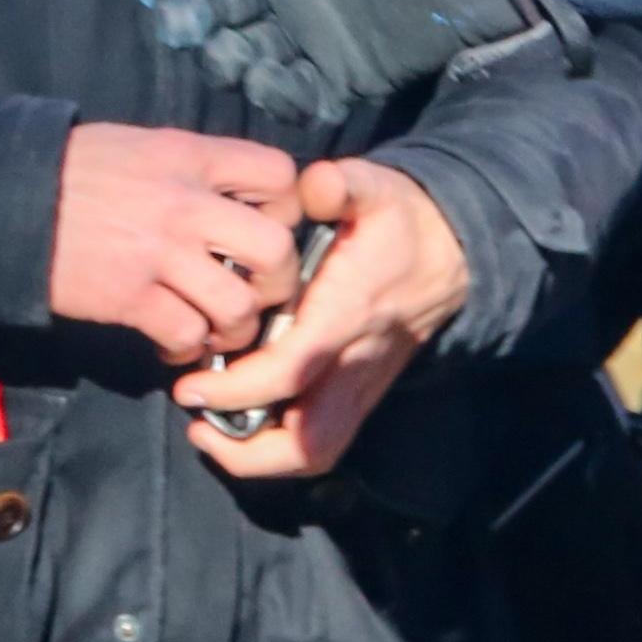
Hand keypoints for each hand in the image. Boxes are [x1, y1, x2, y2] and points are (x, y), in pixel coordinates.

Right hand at [47, 122, 303, 362]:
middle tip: (252, 292)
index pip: (279, 176)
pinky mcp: (130, 298)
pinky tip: (171, 341)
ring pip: (237, 307)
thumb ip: (192, 168)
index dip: (285, 209)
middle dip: (275, 283)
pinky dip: (186, 348)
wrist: (5, 199)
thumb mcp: (140, 146)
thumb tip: (237, 199)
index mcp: (190, 156)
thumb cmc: (72, 169)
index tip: (264, 228)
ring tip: (213, 328)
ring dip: (233, 328)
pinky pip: (187, 336)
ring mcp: (159, 253)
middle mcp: (185, 203)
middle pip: (275, 250)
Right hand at [128, 0, 535, 124]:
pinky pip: (291, 93)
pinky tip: (272, 78)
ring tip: (228, 54)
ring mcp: (303, 29)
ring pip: (236, 54)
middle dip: (184, 17)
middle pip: (202, 6)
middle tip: (186, 25)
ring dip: (220, 58)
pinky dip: (272, 94)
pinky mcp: (338, 71)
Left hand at [176, 159, 469, 478]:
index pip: (293, 370)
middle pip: (308, 441)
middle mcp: (355, 364)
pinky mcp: (360, 394)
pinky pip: (321, 440)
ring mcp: (361, 386)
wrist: (453, 250)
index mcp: (349, 315)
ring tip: (208, 429)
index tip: (188, 386)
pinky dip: (278, 446)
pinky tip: (238, 418)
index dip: (237, 388)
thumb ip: (340, 184)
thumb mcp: (373, 187)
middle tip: (193, 418)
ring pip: (317, 451)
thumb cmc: (400, 220)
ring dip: (260, 457)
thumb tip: (313, 185)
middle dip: (246, 450)